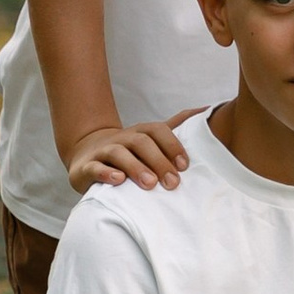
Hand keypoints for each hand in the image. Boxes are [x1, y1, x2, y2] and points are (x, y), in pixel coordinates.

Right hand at [63, 120, 191, 195]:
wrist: (87, 152)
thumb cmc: (128, 151)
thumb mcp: (151, 139)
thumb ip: (176, 126)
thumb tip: (207, 109)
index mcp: (140, 133)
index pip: (158, 131)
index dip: (172, 145)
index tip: (185, 166)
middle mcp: (123, 139)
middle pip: (141, 142)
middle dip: (159, 161)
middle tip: (173, 183)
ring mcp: (104, 151)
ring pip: (119, 154)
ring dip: (135, 167)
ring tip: (149, 184)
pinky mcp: (86, 167)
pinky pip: (95, 168)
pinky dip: (106, 173)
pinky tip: (118, 180)